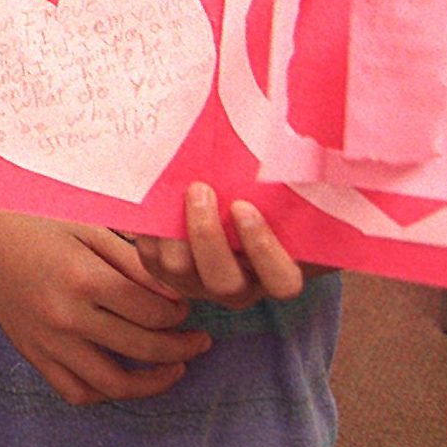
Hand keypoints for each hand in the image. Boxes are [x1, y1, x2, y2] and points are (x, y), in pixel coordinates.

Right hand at [0, 211, 212, 405]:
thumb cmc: (31, 218)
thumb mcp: (87, 226)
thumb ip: (133, 261)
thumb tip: (175, 293)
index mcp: (83, 277)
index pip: (153, 312)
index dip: (180, 313)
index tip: (187, 307)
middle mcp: (66, 316)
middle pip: (143, 349)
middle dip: (181, 348)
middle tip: (198, 340)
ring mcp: (47, 340)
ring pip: (113, 383)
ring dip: (153, 383)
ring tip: (174, 369)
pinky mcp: (31, 352)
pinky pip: (75, 390)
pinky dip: (104, 392)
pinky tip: (123, 378)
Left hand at [136, 183, 305, 310]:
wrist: (228, 206)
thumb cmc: (269, 204)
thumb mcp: (290, 202)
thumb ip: (295, 193)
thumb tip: (298, 159)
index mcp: (278, 274)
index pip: (281, 281)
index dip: (263, 250)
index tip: (244, 207)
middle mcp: (240, 287)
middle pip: (223, 282)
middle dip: (207, 236)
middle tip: (201, 189)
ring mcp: (200, 283)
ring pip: (181, 271)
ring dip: (175, 231)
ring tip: (176, 190)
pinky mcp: (166, 273)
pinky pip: (152, 258)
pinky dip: (148, 230)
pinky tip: (152, 198)